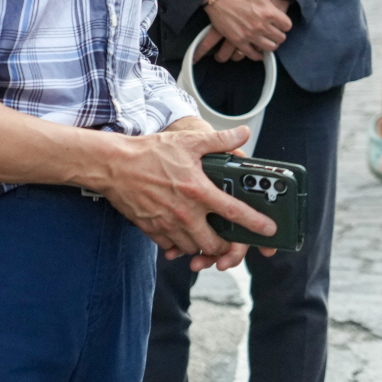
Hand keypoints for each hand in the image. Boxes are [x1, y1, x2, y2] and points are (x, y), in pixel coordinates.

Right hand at [102, 123, 277, 269]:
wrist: (113, 165)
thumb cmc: (151, 153)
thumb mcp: (190, 142)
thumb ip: (220, 140)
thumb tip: (242, 134)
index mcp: (199, 191)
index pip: (234, 212)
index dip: (255, 223)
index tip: (269, 230)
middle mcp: (185, 213)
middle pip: (213, 243)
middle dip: (225, 246)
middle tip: (231, 240)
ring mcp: (166, 224)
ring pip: (192, 248)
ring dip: (203, 247)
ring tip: (209, 238)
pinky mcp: (150, 229)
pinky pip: (171, 246)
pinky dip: (180, 244)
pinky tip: (184, 234)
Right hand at [200, 0, 300, 60]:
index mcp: (269, 11)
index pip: (287, 26)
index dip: (285, 24)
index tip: (281, 21)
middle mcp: (261, 25)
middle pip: (280, 38)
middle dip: (279, 34)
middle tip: (275, 30)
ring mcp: (249, 34)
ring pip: (269, 47)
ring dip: (270, 44)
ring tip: (267, 39)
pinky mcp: (237, 40)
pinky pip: (252, 54)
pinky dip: (257, 54)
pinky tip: (258, 50)